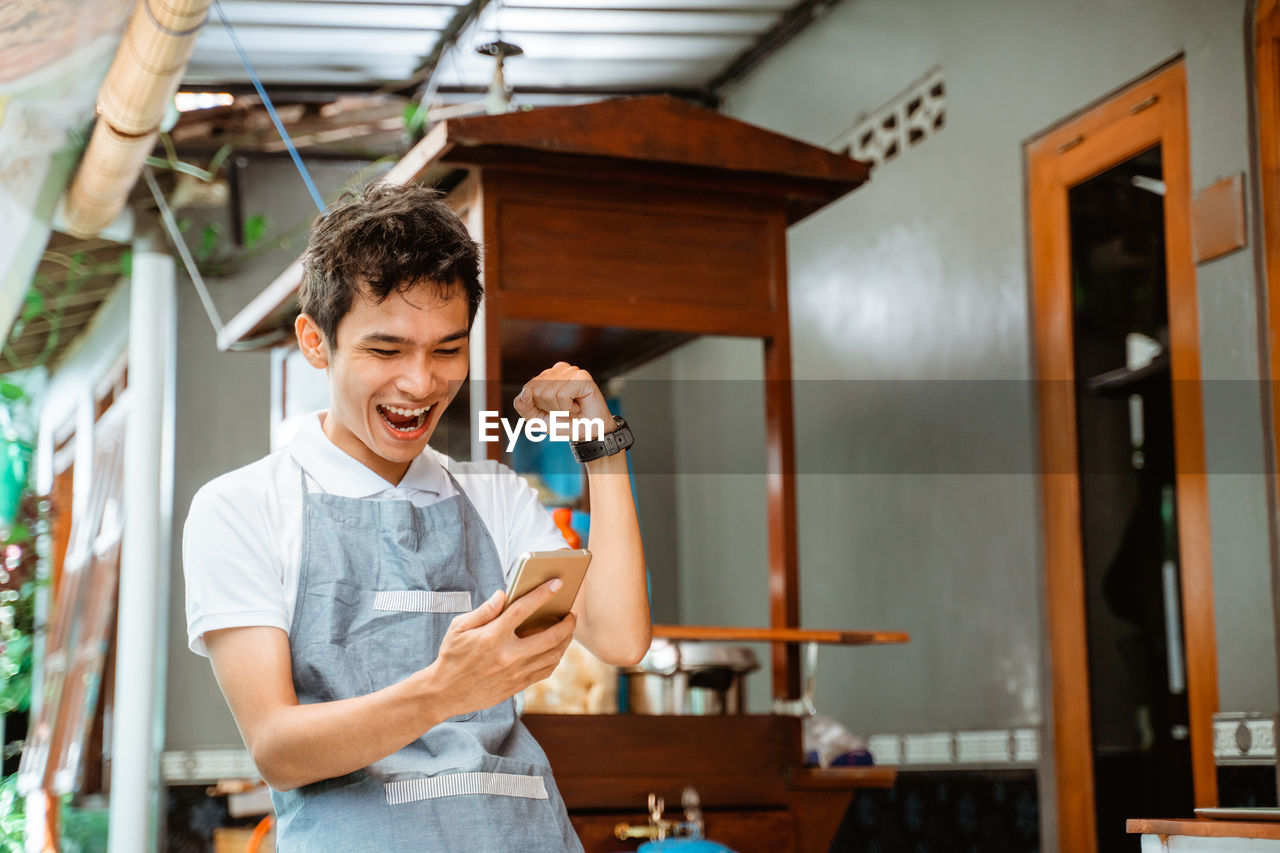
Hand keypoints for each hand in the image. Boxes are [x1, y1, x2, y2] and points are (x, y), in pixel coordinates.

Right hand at [425, 579, 576, 718]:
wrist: (444, 693)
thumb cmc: (451, 655)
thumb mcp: (459, 628)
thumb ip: (484, 610)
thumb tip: (503, 594)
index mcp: (492, 636)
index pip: (523, 609)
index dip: (542, 594)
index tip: (557, 584)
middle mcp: (507, 654)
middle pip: (550, 636)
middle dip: (567, 623)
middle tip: (572, 613)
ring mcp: (514, 672)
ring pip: (552, 656)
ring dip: (565, 641)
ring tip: (567, 630)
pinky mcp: (516, 686)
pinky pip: (545, 671)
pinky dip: (555, 658)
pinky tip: (556, 650)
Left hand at [514, 362, 613, 435]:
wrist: (587, 434)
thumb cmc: (564, 423)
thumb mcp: (536, 418)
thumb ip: (523, 406)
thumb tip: (526, 391)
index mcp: (546, 375)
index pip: (528, 389)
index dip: (538, 406)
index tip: (552, 410)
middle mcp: (559, 369)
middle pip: (537, 390)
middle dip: (548, 407)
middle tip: (563, 410)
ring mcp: (571, 371)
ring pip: (549, 393)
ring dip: (560, 409)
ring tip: (571, 409)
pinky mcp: (582, 377)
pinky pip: (562, 394)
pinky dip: (568, 407)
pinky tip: (578, 406)